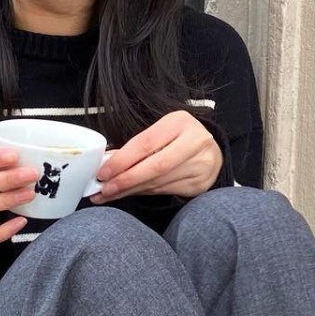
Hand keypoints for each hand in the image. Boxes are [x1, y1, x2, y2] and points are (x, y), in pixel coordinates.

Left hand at [90, 110, 223, 201]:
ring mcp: (201, 165)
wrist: (211, 151)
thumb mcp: (161, 130)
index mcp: (180, 122)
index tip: (103, 172)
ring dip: (131, 190)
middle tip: (104, 189)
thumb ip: (137, 145)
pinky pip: (164, 191)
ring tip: (110, 194)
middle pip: (155, 166)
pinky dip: (144, 193)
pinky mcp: (199, 184)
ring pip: (158, 183)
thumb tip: (107, 162)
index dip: (123, 160)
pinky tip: (130, 193)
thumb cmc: (179, 138)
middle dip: (126, 180)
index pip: (146, 143)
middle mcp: (195, 142)